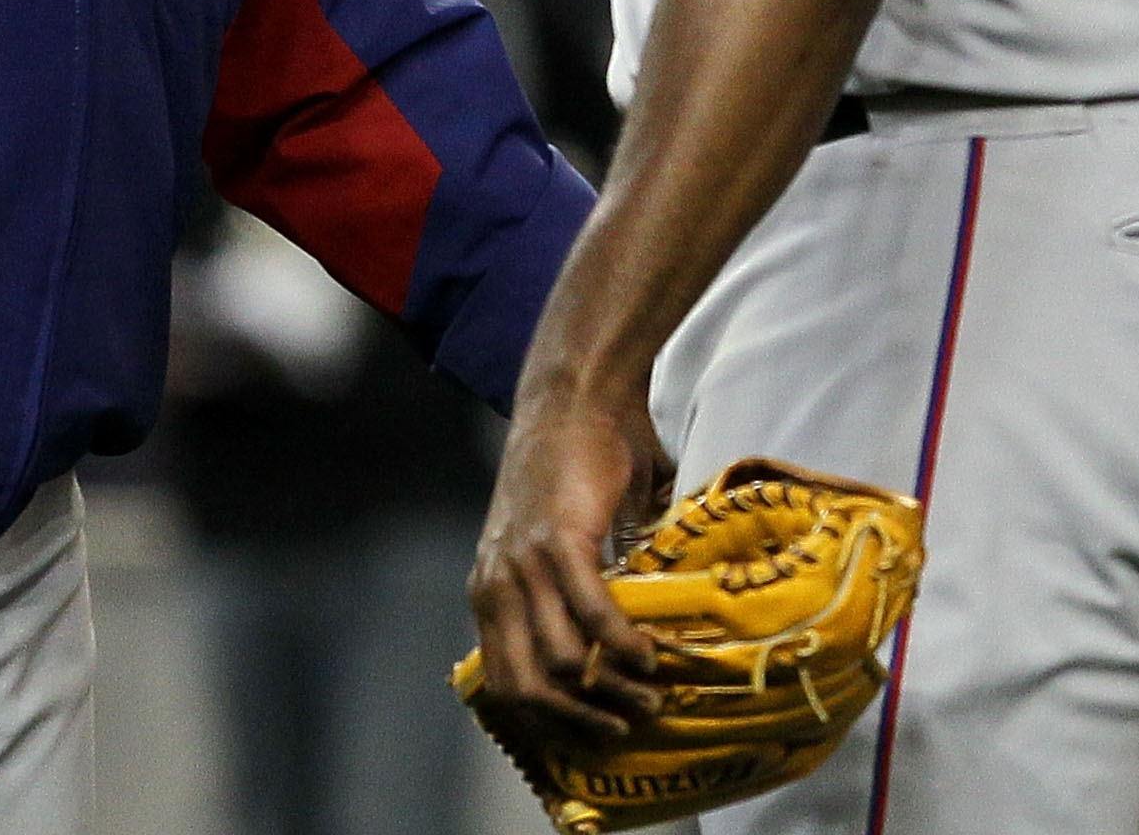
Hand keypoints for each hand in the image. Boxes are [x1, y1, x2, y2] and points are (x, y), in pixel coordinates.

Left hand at [467, 374, 672, 754]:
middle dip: (577, 722)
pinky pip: (591, 615)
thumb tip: (607, 657)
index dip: (548, 724)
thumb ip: (563, 596)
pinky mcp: (559, 540)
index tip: (594, 736)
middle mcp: (496, 584)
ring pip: (559, 662)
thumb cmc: (574, 472)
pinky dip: (622, 647)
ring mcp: (523, 563)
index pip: (504, 684)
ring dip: (610, 690)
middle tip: (624, 728)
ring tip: (649, 696)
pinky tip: (649, 657)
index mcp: (489, 591)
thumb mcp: (552, 546)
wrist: (576, 402)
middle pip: (524, 689)